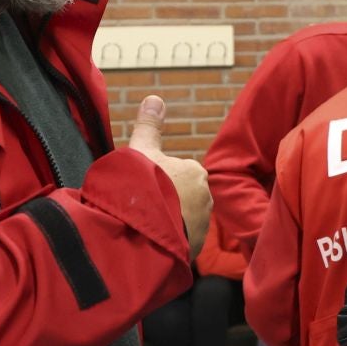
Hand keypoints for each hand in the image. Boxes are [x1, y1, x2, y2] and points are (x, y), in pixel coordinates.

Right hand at [127, 95, 210, 250]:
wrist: (141, 231)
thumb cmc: (141, 186)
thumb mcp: (140, 151)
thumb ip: (149, 126)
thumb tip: (155, 98)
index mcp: (196, 172)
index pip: (175, 174)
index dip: (156, 181)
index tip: (143, 189)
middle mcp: (206, 197)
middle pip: (180, 196)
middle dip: (164, 202)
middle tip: (143, 207)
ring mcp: (202, 224)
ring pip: (181, 218)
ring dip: (167, 221)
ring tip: (146, 224)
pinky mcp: (195, 247)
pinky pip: (181, 239)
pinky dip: (169, 239)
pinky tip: (152, 240)